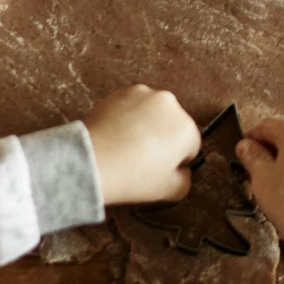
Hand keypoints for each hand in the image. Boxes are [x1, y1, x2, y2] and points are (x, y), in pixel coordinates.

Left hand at [84, 85, 201, 204]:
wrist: (91, 162)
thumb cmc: (130, 176)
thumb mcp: (169, 191)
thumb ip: (186, 180)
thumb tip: (182, 171)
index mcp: (186, 128)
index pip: (192, 146)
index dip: (177, 160)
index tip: (162, 167)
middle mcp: (169, 104)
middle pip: (173, 124)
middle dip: (163, 137)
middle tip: (144, 157)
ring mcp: (144, 94)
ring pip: (153, 112)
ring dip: (146, 124)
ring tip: (128, 146)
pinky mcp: (122, 92)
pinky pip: (132, 106)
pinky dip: (128, 116)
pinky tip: (117, 135)